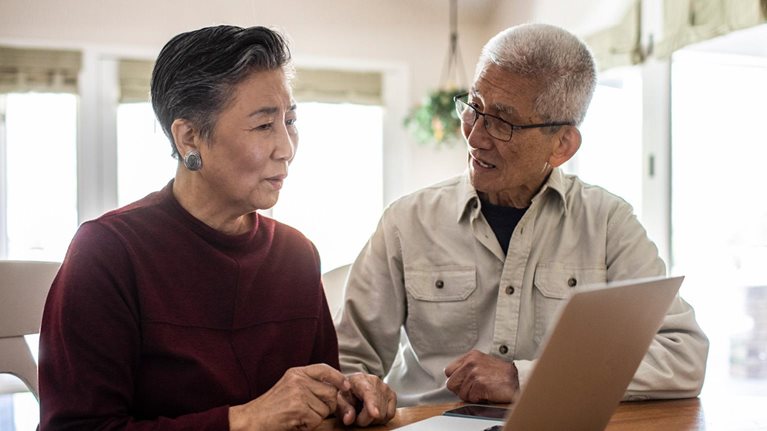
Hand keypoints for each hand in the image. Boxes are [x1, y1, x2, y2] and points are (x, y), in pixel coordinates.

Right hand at [229, 363, 349, 430]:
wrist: (251, 419)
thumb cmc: (272, 407)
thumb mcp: (289, 387)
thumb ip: (309, 384)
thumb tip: (337, 386)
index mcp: (296, 372)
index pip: (324, 369)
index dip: (338, 377)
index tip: (346, 386)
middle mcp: (298, 380)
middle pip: (331, 392)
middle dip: (327, 406)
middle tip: (310, 412)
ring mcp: (298, 393)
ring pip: (326, 408)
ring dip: (316, 417)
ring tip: (299, 416)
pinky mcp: (298, 408)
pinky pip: (317, 420)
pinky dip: (309, 426)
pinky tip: (296, 422)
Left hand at [335, 372, 396, 425]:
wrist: (353, 386)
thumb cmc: (345, 393)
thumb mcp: (338, 400)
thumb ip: (343, 409)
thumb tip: (349, 418)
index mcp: (360, 380)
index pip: (368, 393)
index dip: (372, 404)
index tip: (374, 414)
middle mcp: (376, 382)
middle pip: (376, 409)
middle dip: (364, 419)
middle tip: (356, 417)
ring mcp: (386, 388)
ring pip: (384, 414)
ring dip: (373, 420)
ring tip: (364, 413)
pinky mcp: (392, 396)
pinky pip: (390, 414)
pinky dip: (381, 418)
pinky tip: (373, 413)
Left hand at [444, 350, 518, 402]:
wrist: (517, 379)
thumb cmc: (500, 374)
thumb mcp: (481, 363)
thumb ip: (466, 368)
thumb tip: (452, 379)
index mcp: (470, 356)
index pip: (448, 371)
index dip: (456, 380)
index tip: (463, 383)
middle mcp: (471, 362)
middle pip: (451, 383)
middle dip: (461, 390)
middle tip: (473, 389)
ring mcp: (475, 373)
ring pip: (461, 393)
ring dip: (471, 395)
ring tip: (483, 390)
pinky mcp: (480, 384)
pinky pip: (470, 398)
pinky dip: (478, 399)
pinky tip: (487, 393)